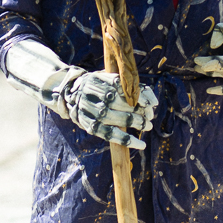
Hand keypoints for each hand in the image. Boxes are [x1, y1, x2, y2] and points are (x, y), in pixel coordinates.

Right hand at [3, 41, 157, 148]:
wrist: (68, 93)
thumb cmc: (97, 85)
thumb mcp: (109, 79)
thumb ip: (129, 86)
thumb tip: (154, 101)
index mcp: (104, 81)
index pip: (129, 90)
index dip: (143, 98)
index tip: (152, 104)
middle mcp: (98, 95)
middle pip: (126, 105)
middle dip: (142, 112)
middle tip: (150, 116)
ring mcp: (93, 111)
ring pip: (121, 119)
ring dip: (138, 124)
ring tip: (147, 126)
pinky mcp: (91, 126)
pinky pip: (112, 135)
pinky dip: (128, 140)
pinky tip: (140, 144)